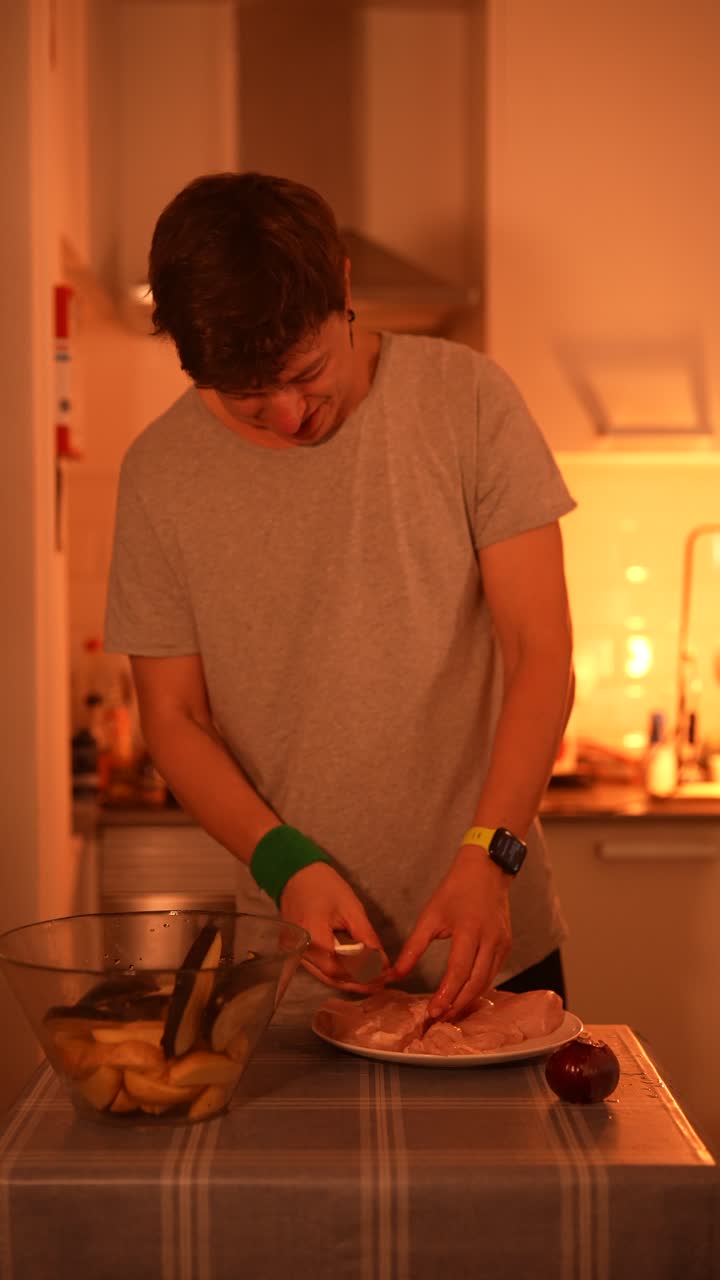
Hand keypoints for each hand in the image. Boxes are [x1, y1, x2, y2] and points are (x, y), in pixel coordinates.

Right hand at [279, 862, 389, 992]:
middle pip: (330, 976)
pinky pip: (317, 968)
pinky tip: (353, 974)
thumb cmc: (324, 885)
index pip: (338, 966)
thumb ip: (366, 937)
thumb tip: (382, 961)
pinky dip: (336, 973)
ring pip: (323, 976)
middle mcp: (299, 948)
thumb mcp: (351, 907)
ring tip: (371, 983)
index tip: (384, 973)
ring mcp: (294, 952)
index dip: (362, 973)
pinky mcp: (294, 951)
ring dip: (348, 981)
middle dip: (358, 982)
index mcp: (312, 934)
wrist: (295, 873)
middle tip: (381, 983)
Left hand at [388, 846, 511, 1019]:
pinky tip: (465, 995)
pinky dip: (479, 988)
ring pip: (487, 982)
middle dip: (458, 1004)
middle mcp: (490, 939)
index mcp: (469, 930)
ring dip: (469, 1000)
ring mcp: (502, 943)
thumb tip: (395, 975)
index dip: (446, 995)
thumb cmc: (455, 890)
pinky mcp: (507, 945)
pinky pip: (493, 973)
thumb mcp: (429, 915)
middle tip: (440, 1018)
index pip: (458, 972)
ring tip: (450, 1012)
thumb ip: (413, 948)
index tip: (432, 1011)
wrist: (486, 870)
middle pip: (476, 983)